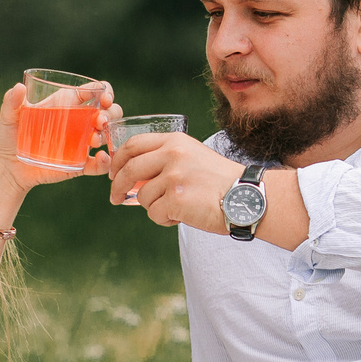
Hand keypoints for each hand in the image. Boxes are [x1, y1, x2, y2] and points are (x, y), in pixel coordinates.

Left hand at [0, 78, 114, 193]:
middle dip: (111, 114)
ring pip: (106, 135)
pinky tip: (102, 159)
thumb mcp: (8, 117)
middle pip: (107, 112)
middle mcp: (78, 122)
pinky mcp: (78, 164)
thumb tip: (19, 88)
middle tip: (100, 121)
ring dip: (108, 135)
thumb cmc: (8, 136)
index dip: (105, 91)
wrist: (6, 167)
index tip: (105, 97)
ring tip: (94, 139)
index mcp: (65, 104)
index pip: (93, 92)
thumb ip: (11, 101)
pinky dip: (104, 162)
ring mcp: (79, 143)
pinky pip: (97, 164)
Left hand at [107, 131, 244, 232]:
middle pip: (128, 170)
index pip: (133, 145)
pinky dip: (165, 220)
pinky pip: (154, 214)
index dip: (118, 160)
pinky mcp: (176, 199)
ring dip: (154, 207)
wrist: (247, 197)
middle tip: (115, 198)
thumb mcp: (193, 157)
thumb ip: (165, 160)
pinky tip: (182, 216)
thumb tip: (132, 177)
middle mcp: (172, 154)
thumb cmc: (221, 182)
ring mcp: (173, 177)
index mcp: (175, 141)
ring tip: (177, 208)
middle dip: (117, 186)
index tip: (113, 173)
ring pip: (142, 197)